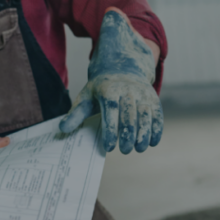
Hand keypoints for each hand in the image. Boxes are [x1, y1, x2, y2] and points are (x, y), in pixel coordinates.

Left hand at [59, 8, 162, 153]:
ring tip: (138, 149)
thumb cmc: (101, 89)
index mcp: (108, 89)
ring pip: (145, 115)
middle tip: (124, 151)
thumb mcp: (86, 97)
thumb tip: (62, 129)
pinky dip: (156, 129)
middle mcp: (127, 90)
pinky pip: (157, 114)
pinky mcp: (153, 98)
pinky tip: (153, 143)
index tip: (109, 147)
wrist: (123, 68)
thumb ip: (75, 114)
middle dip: (127, 135)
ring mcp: (142, 93)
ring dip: (144, 133)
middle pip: (129, 114)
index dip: (111, 129)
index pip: (110, 111)